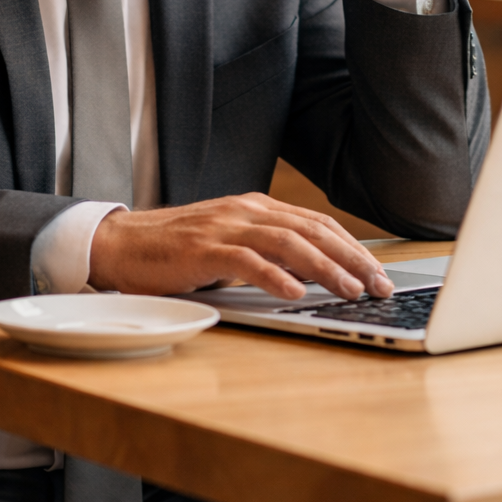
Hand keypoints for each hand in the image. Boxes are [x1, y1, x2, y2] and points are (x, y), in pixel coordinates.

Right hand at [87, 192, 393, 299]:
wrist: (122, 244)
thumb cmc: (176, 251)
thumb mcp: (230, 245)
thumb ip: (266, 252)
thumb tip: (313, 275)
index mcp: (255, 207)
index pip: (316, 223)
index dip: (352, 246)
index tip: (378, 272)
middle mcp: (245, 211)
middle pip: (311, 230)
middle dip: (351, 257)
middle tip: (380, 285)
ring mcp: (224, 227)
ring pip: (287, 243)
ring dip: (324, 268)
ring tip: (350, 290)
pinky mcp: (202, 249)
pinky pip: (245, 261)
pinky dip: (274, 277)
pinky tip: (295, 293)